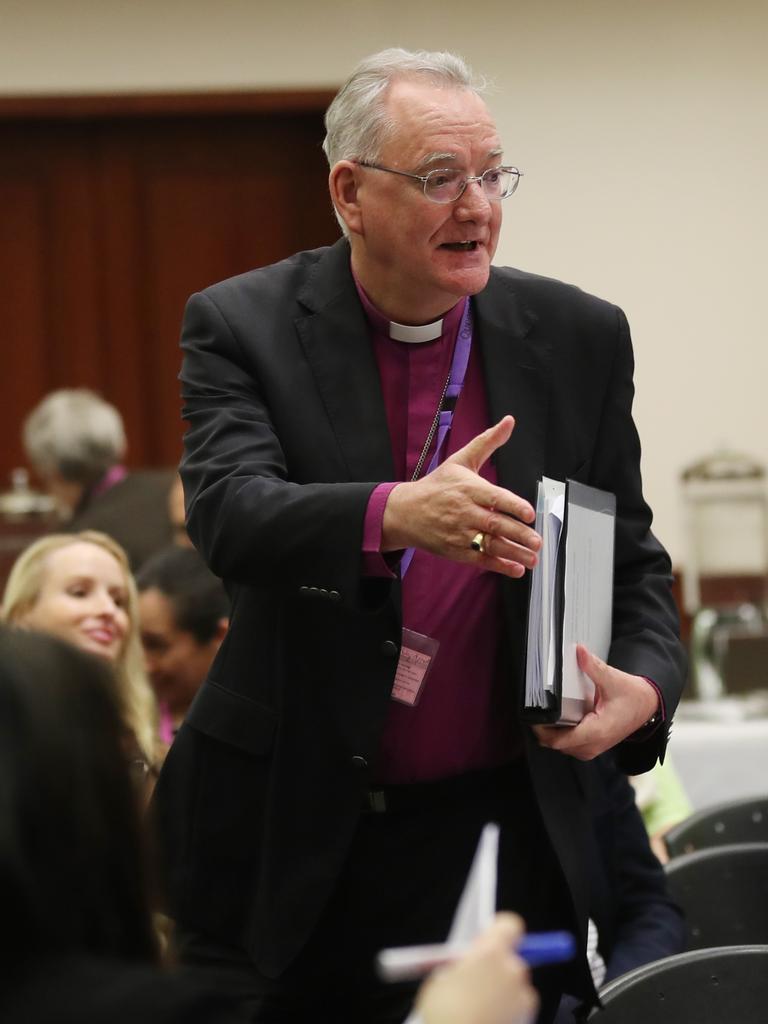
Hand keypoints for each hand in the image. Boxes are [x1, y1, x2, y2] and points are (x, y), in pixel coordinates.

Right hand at [381, 416, 540, 578]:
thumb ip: (488, 442)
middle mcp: (464, 511)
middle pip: (495, 523)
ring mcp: (460, 533)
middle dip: (518, 534)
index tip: (529, 513)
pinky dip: (499, 565)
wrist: (405, 512)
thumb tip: (509, 422)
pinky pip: (480, 559)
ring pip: (490, 544)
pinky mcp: (456, 550)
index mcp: (468, 488)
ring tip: (532, 558)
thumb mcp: (461, 460)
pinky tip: (516, 569)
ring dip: (514, 553)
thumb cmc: (436, 486)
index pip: (494, 497)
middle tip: (537, 540)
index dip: (513, 506)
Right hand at [415, 913, 538, 1023]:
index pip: (510, 925)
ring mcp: (523, 997)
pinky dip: (506, 1012)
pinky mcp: (527, 1019)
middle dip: (496, 967)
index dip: (500, 929)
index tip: (489, 937)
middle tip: (476, 982)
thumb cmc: (444, 1014)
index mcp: (491, 952)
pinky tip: (486, 1021)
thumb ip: (459, 966)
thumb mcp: (440, 979)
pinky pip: (517, 1008)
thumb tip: (467, 967)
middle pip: (511, 958)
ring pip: (515, 986)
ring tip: (478, 1008)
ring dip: (502, 992)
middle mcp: (512, 970)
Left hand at [534, 644, 659, 759]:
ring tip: (545, 710)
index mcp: (597, 731)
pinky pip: (568, 744)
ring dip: (550, 731)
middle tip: (535, 706)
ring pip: (560, 746)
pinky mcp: (591, 745)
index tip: (532, 713)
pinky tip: (557, 716)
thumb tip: (579, 651)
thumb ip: (593, 667)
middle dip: (543, 728)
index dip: (541, 728)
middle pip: (555, 743)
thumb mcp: (613, 679)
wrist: (647, 707)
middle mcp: (593, 745)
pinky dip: (559, 732)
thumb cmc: (632, 696)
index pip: (558, 740)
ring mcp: (592, 748)